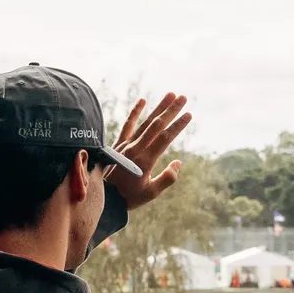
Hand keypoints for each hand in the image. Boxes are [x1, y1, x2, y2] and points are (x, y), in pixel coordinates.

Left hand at [111, 92, 193, 211]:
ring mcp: (126, 145)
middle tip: (183, 97)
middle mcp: (135, 149)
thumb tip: (178, 162)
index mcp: (145, 161)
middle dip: (171, 110)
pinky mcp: (119, 144)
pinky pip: (127, 125)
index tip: (189, 114)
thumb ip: (166, 179)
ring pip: (145, 122)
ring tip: (170, 94)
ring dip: (158, 108)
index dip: (177, 125)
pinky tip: (142, 101)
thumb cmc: (129, 197)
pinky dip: (134, 112)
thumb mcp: (151, 193)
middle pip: (156, 125)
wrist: (104, 197)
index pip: (164, 138)